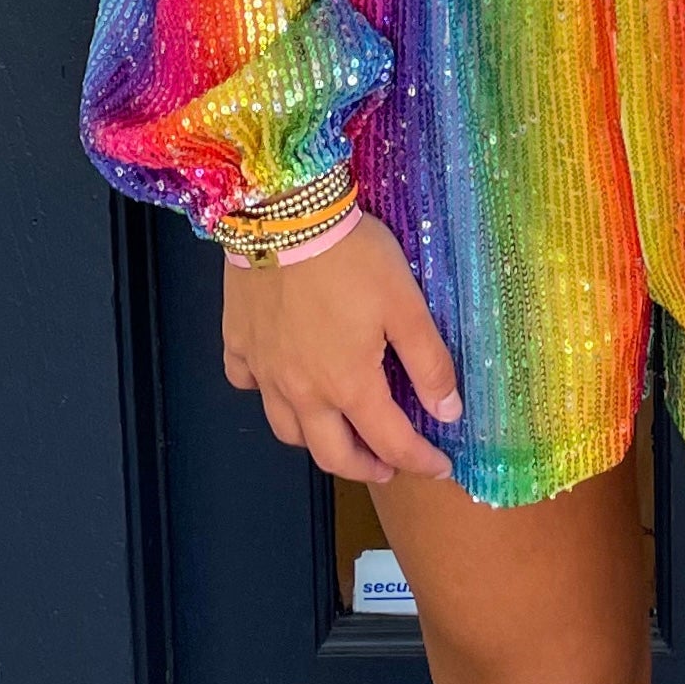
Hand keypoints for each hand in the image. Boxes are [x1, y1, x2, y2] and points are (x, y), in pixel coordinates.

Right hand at [221, 216, 462, 483]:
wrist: (282, 215)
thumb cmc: (351, 258)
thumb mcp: (406, 305)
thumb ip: (428, 363)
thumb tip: (447, 413)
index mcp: (349, 384)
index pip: (390, 441)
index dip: (419, 460)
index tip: (440, 466)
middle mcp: (301, 390)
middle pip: (331, 454)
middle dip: (364, 468)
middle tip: (386, 467)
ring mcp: (263, 369)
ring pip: (285, 428)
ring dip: (315, 441)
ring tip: (336, 434)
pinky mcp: (237, 341)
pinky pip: (246, 383)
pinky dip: (264, 393)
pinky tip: (277, 382)